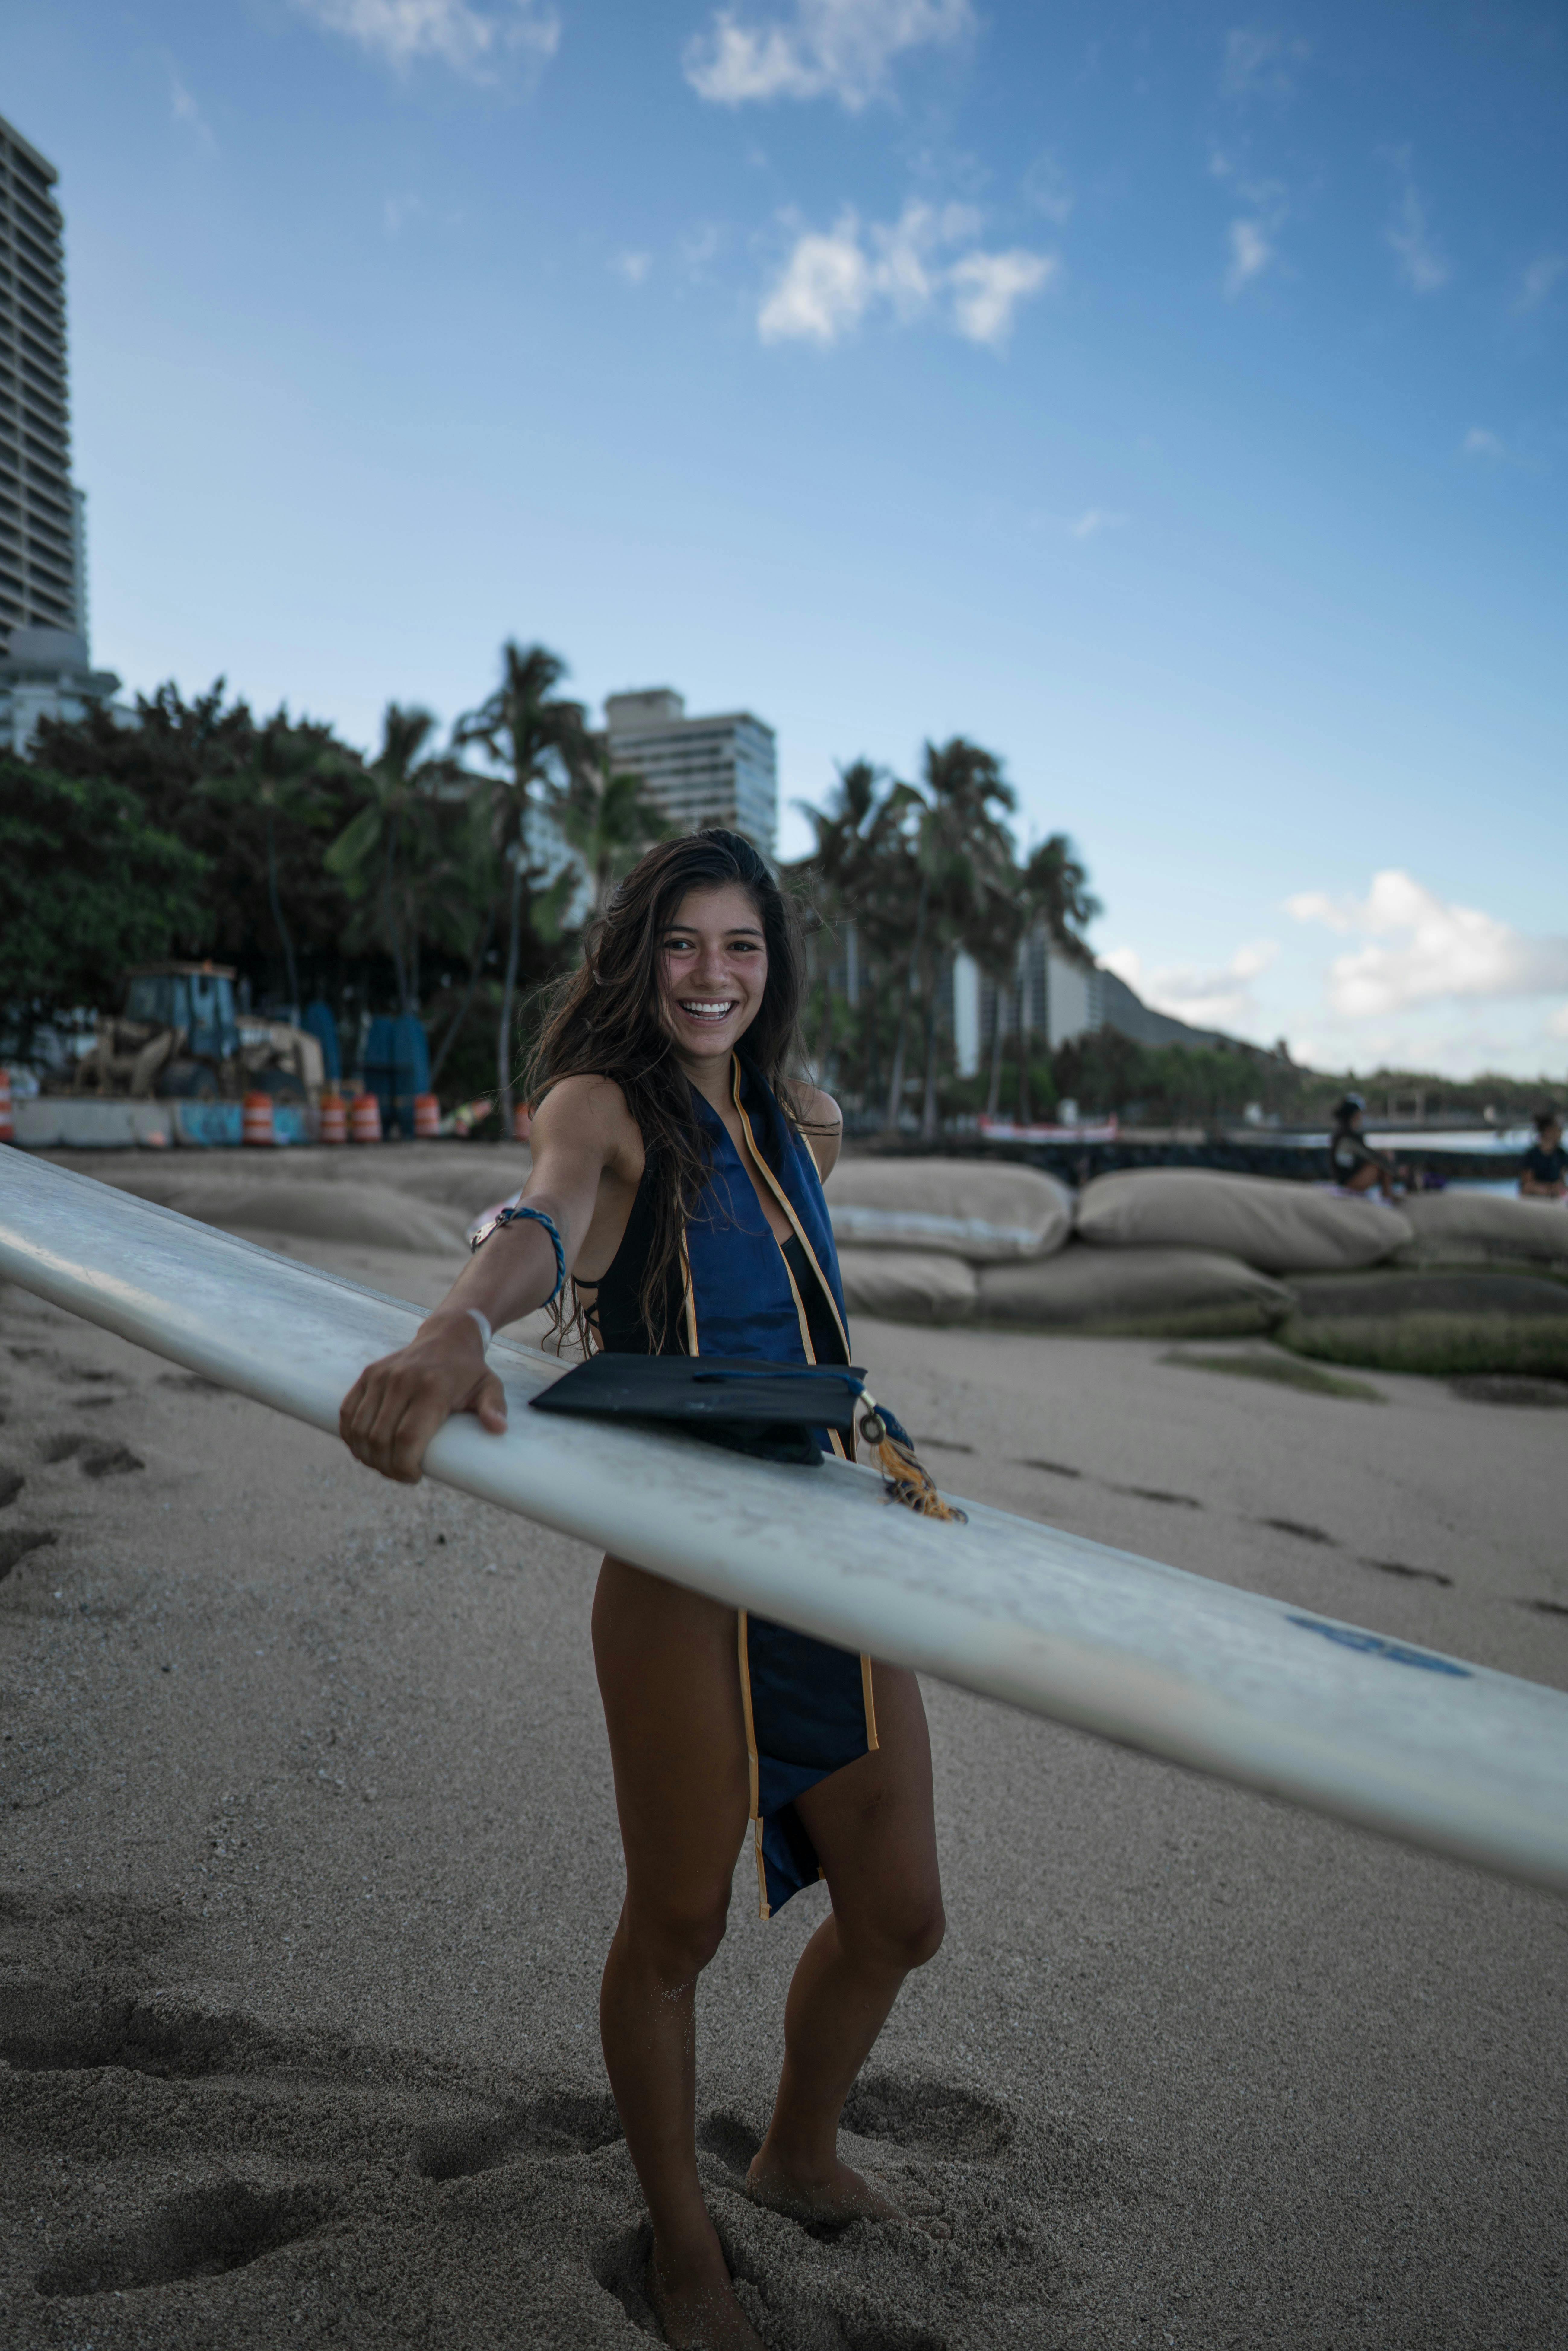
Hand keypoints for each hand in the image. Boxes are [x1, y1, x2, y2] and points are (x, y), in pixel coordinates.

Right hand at [339, 1314, 506, 1484]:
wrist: (446, 1336)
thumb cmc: (468, 1371)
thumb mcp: (489, 1386)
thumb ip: (494, 1407)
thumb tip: (498, 1429)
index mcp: (432, 1388)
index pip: (407, 1438)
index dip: (404, 1466)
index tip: (413, 1477)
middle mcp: (402, 1381)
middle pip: (380, 1439)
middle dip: (386, 1467)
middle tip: (399, 1475)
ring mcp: (381, 1376)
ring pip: (360, 1429)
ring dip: (367, 1456)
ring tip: (383, 1466)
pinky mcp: (368, 1374)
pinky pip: (348, 1412)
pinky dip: (350, 1436)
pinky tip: (363, 1450)